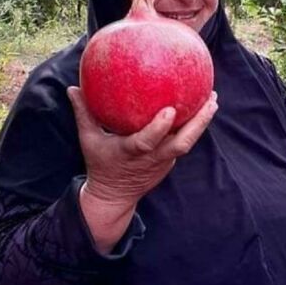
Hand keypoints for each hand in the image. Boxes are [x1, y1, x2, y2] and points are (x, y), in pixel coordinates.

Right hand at [67, 86, 217, 207]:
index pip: (147, 142)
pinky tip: (199, 106)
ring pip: (187, 143)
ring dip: (202, 123)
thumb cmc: (100, 164)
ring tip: (213, 100)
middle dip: (198, 123)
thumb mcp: (88, 140)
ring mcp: (163, 162)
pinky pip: (183, 141)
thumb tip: (73, 88)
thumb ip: (83, 114)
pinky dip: (193, 127)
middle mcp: (152, 158)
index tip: (170, 110)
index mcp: (131, 153)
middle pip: (181, 143)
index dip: (160, 128)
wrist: (114, 196)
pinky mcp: (169, 162)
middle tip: (211, 100)